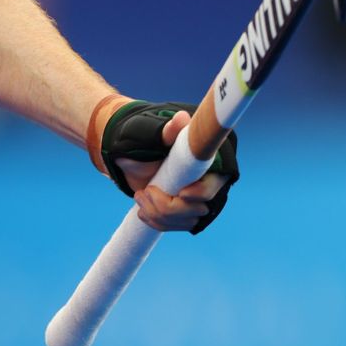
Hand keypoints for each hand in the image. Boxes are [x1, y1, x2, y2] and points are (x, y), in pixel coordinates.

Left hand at [110, 109, 232, 232]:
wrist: (133, 155)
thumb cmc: (146, 139)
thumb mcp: (155, 134)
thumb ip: (169, 131)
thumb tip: (181, 118)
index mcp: (207, 164)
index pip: (213, 187)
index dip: (199, 193)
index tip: (181, 193)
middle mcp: (206, 185)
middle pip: (197, 210)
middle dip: (167, 206)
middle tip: (145, 191)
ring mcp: (195, 201)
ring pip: (185, 221)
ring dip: (158, 214)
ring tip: (140, 196)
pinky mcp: (183, 213)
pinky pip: (175, 226)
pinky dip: (157, 222)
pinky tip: (143, 212)